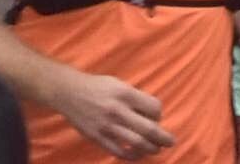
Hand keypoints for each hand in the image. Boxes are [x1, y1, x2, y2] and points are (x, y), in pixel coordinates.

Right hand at [47, 70, 175, 158]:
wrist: (68, 92)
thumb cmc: (96, 86)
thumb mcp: (118, 83)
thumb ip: (134, 97)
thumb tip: (152, 114)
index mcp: (124, 93)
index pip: (153, 108)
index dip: (159, 114)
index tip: (156, 117)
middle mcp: (118, 110)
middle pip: (149, 129)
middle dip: (163, 138)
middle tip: (171, 142)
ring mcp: (108, 126)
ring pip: (137, 143)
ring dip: (151, 149)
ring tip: (156, 150)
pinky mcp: (98, 137)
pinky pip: (119, 152)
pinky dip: (132, 156)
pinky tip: (138, 155)